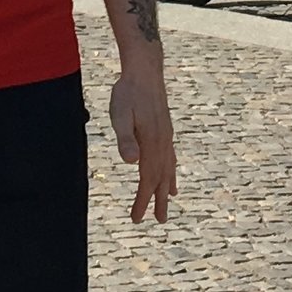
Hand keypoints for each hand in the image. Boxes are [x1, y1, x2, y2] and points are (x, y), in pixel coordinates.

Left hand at [108, 57, 176, 223]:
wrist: (145, 70)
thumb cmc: (127, 92)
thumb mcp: (120, 114)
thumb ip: (125, 138)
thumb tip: (131, 163)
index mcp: (151, 143)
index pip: (147, 179)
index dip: (143, 200)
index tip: (137, 219)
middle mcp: (162, 142)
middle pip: (161, 177)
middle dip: (158, 200)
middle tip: (160, 220)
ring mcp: (166, 135)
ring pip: (168, 167)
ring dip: (166, 186)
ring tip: (168, 201)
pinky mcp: (165, 129)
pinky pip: (170, 155)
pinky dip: (171, 169)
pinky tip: (170, 173)